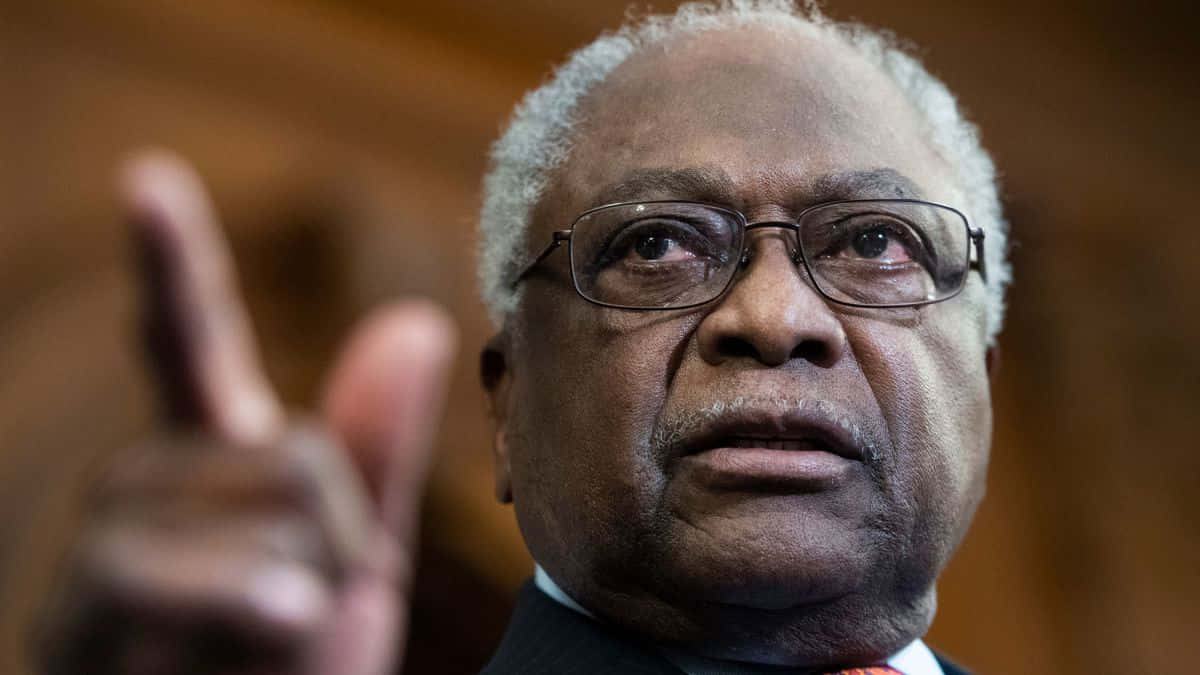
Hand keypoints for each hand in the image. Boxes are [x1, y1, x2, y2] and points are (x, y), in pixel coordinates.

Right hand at [38, 151, 456, 674]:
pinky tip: (279, 620)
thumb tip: (413, 320)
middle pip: (268, 444)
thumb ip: (373, 454)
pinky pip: (145, 568)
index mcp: (210, 475)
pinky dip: (235, 593)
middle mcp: (141, 502)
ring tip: (279, 641)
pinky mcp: (73, 632)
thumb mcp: (353, 563)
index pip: (188, 352)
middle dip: (331, 529)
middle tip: (311, 608)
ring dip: (295, 577)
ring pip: (228, 502)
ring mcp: (96, 568)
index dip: (174, 267)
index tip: (149, 179)